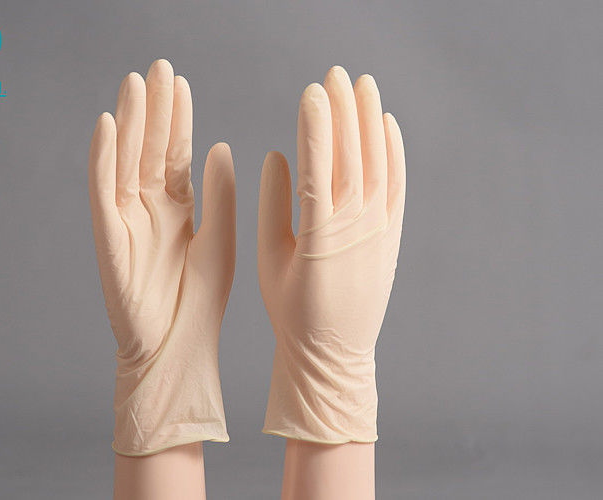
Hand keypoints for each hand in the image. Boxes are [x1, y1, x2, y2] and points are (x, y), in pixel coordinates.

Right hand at [89, 59, 234, 455]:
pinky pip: (102, 193)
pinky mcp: (108, 239)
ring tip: (135, 84)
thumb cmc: (200, 301)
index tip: (180, 84)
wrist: (177, 347)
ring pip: (125, 163)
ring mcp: (126, 222)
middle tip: (158, 68)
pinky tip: (107, 126)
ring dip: (128, 124)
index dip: (176, 120)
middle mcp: (148, 210)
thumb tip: (220, 146)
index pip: (173, 154)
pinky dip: (102, 160)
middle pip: (148, 150)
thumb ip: (220, 195)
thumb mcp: (219, 240)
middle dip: (153, 111)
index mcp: (176, 210)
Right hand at [258, 66, 404, 442]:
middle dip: (344, 110)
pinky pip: (398, 186)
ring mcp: (379, 229)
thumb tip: (276, 155)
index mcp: (318, 232)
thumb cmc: (292, 310)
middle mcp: (355, 226)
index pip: (319, 164)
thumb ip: (273, 205)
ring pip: (378, 164)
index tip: (311, 90)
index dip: (316, 124)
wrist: (333, 352)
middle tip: (336, 73)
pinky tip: (388, 126)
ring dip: (370, 121)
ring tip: (362, 85)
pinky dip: (395, 153)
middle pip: (352, 155)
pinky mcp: (392, 235)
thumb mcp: (270, 260)